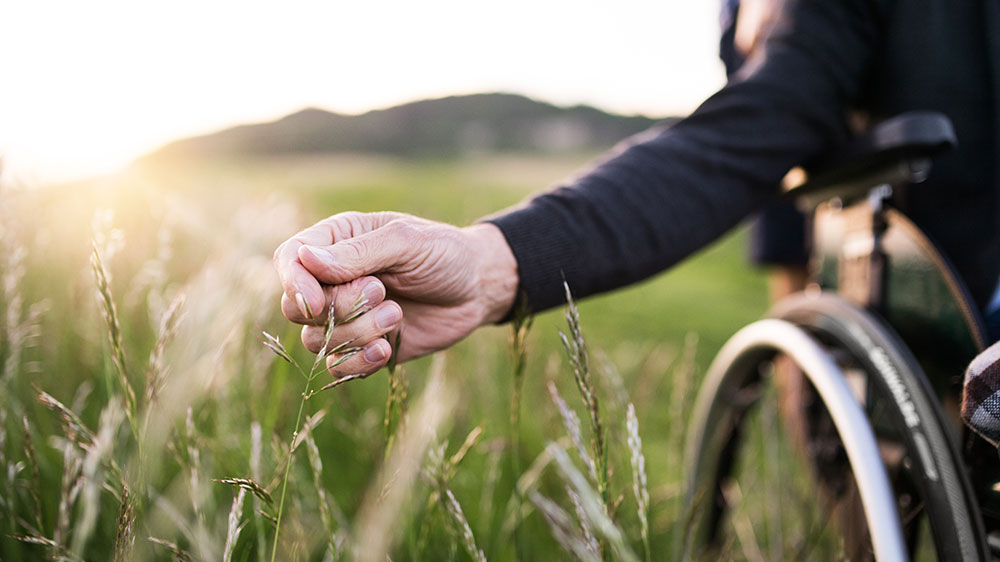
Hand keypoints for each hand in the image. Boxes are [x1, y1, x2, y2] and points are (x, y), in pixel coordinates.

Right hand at [273, 211, 517, 378]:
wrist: (478, 289)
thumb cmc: (444, 253)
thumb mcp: (407, 242)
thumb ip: (358, 252)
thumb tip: (306, 260)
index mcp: (337, 242)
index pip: (289, 260)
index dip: (294, 283)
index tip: (316, 302)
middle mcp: (333, 279)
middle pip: (296, 306)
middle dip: (337, 307)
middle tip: (380, 291)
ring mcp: (346, 316)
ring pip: (317, 341)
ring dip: (356, 333)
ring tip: (396, 315)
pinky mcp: (363, 347)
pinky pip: (338, 367)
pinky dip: (358, 362)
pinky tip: (385, 349)